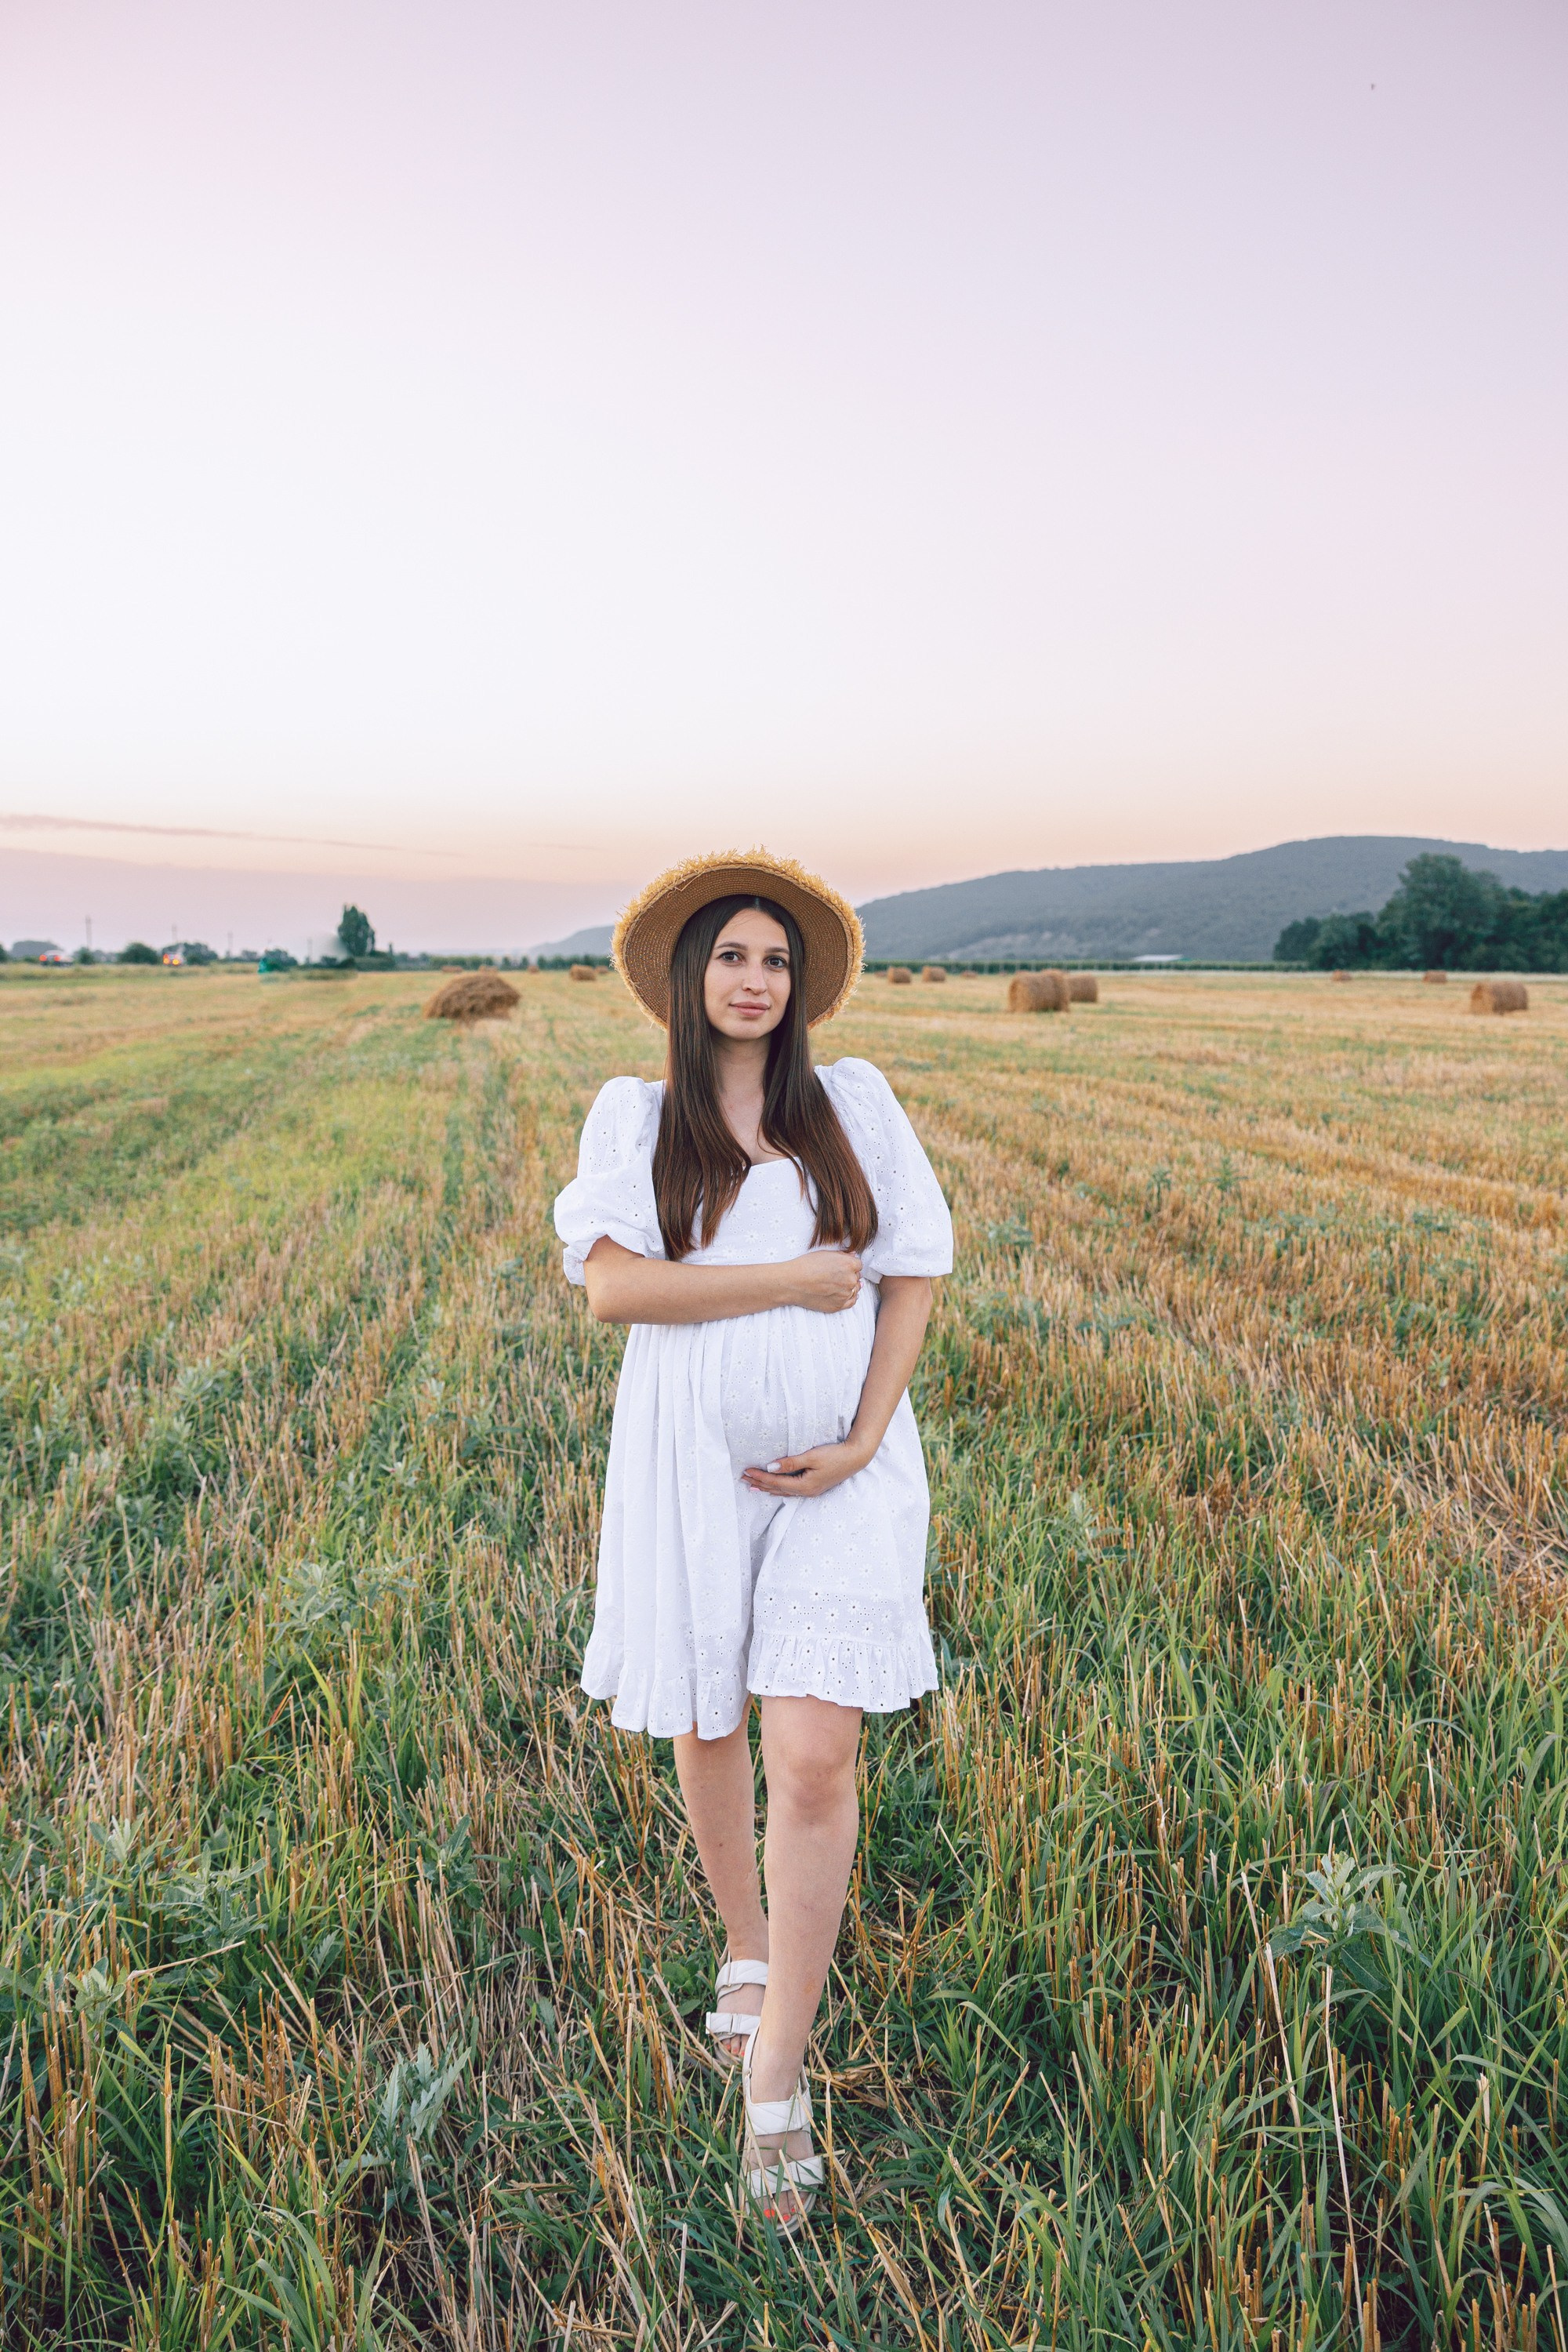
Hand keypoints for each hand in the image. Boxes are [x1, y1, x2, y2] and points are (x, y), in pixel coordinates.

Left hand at [741, 1438, 872, 1498]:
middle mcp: (806, 1491)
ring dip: (767, 1488)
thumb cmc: (835, 1455)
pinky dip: (779, 1488)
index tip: (746, 1471)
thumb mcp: (812, 1457)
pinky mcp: (814, 1487)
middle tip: (743, 1479)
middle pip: (777, 1489)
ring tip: (753, 1487)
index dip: (760, 1477)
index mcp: (804, 1485)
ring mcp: (811, 1491)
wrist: (856, 1458)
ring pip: (783, 1491)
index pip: (776, 1482)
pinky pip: (791, 1490)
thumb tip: (771, 1468)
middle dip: (760, 1484)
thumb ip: (790, 1463)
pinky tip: (775, 1488)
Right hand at [773, 1250, 863, 1312]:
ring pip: (854, 1289)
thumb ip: (843, 1255)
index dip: (850, 1265)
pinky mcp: (838, 1306)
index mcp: (849, 1265)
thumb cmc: (806, 1266)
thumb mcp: (825, 1254)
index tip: (843, 1266)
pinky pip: (851, 1302)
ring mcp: (845, 1294)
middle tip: (836, 1275)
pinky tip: (845, 1294)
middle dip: (849, 1275)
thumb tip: (853, 1255)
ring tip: (837, 1284)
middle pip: (856, 1277)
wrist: (793, 1283)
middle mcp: (850, 1280)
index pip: (858, 1265)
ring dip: (849, 1286)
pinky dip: (849, 1297)